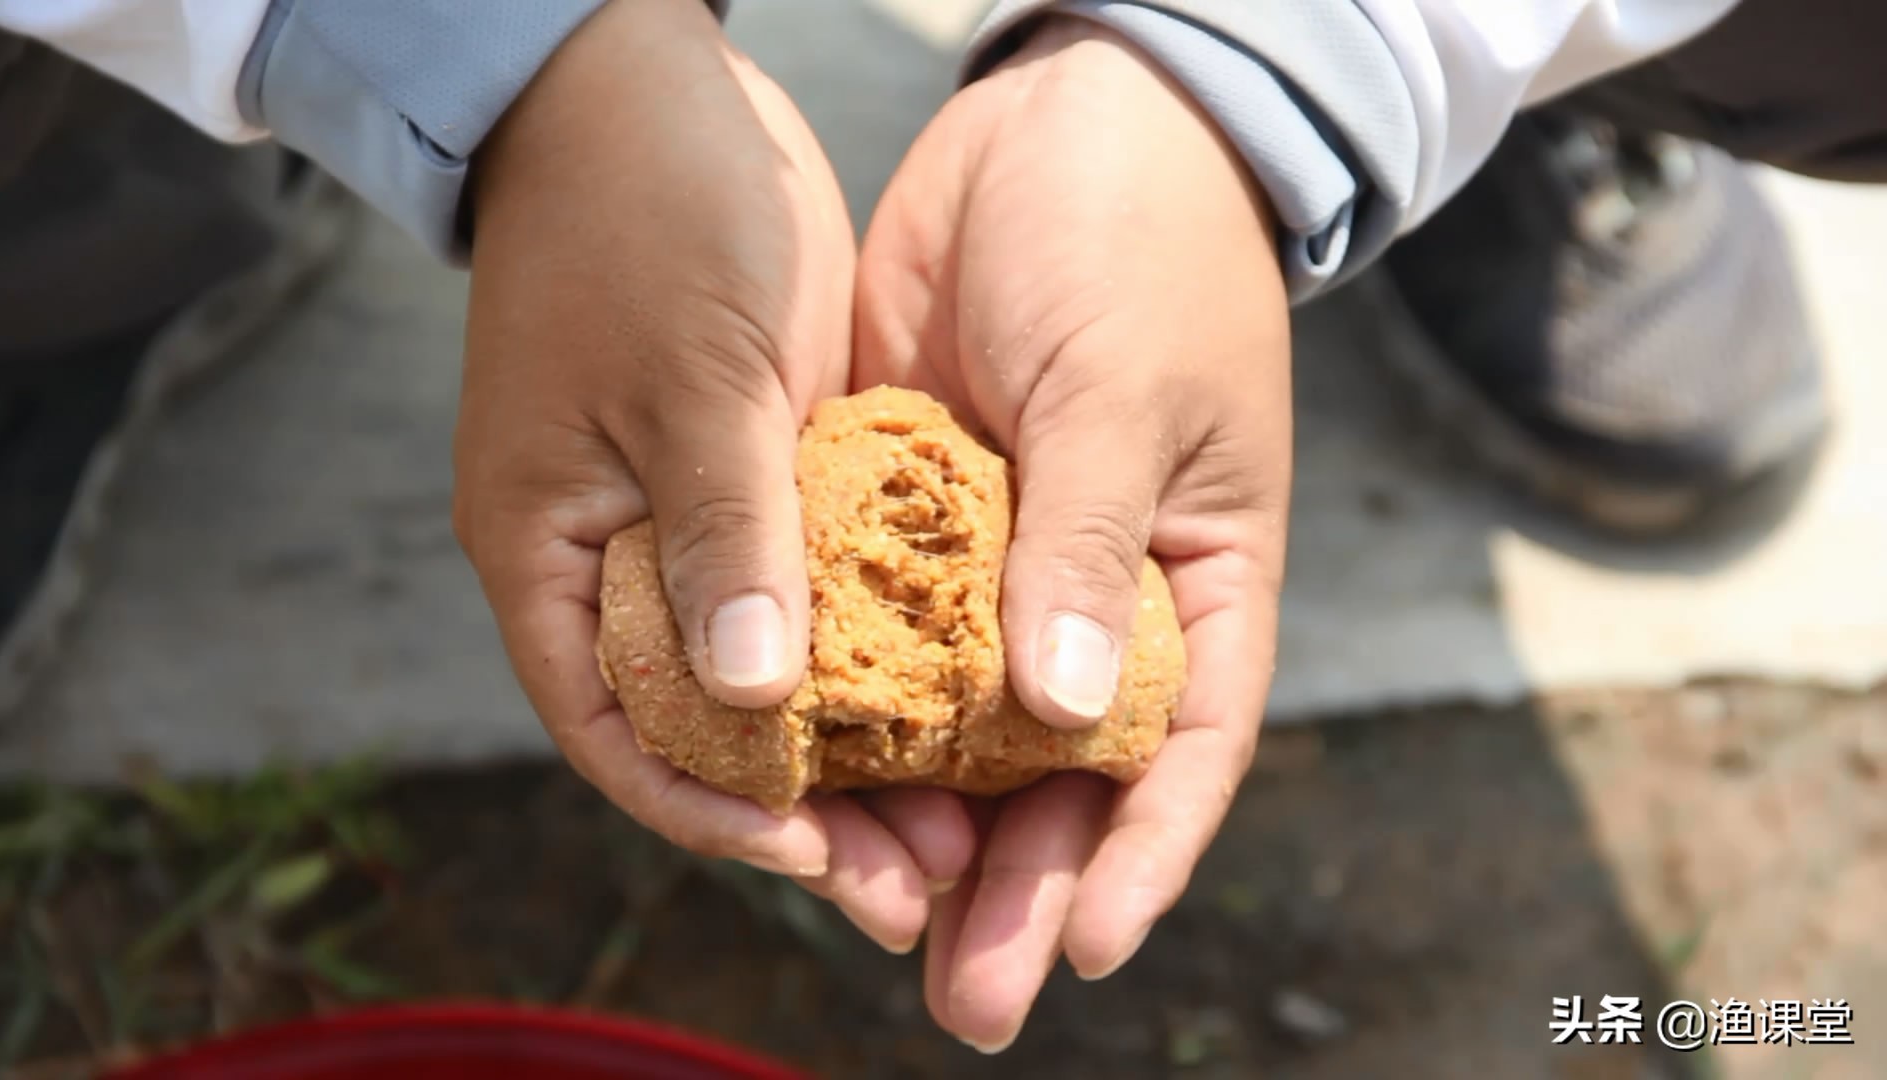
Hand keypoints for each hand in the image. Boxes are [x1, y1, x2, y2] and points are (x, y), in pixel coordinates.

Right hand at [454, 0, 970, 955]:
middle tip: (911, 874)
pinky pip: (798, 595)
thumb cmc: (649, 210)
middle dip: (799, 809)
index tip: (820, 854)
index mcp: (547, 552)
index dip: (715, 812)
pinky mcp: (744, 477)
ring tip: (951, 812)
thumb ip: (725, 536)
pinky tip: (947, 694)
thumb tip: (755, 699)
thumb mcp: (695, 376)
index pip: (619, 734)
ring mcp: (674, 519)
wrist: (645, 87)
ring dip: (846, 745)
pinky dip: (862, 651)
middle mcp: (604, 558)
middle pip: (697, 731)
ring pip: (758, 674)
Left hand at [855, 17, 1292, 1049]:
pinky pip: (879, 636)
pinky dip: (849, 708)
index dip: (1140, 857)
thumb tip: (1060, 711)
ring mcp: (997, 561)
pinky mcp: (909, 518)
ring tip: (870, 912)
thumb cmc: (1139, 247)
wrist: (1058, 124)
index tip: (1084, 945)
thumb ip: (1090, 547)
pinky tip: (804, 776)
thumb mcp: (1127, 394)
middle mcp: (1094, 593)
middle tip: (965, 994)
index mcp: (1192, 578)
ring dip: (921, 822)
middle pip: (1060, 775)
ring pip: (959, 728)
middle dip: (1017, 886)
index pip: (1180, 749)